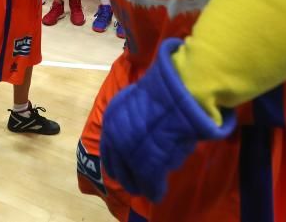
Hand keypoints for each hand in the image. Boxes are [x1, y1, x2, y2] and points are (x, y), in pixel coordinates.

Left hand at [100, 38, 235, 201]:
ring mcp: (130, 152)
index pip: (108, 152)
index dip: (116, 164)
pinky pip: (150, 183)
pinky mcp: (148, 165)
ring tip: (150, 184)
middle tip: (136, 185)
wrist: (177, 94)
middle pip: (119, 169)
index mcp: (111, 120)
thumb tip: (136, 135)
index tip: (121, 170)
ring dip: (144, 181)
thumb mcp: (136, 100)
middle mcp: (116, 138)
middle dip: (128, 178)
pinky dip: (154, 189)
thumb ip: (132, 120)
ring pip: (136, 177)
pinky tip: (157, 193)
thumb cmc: (163, 92)